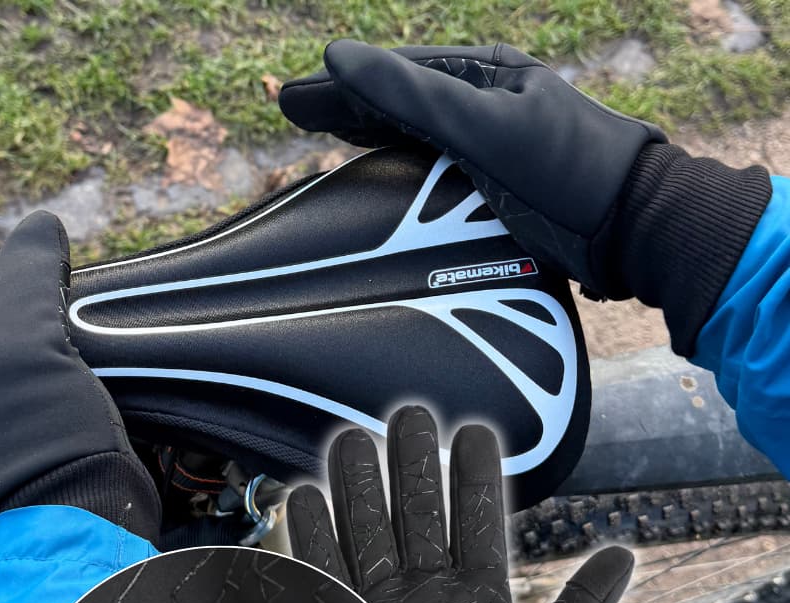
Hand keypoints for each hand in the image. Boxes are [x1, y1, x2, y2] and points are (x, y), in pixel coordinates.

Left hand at [0, 211, 160, 566]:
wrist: (86, 529)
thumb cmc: (36, 445)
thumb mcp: (23, 345)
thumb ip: (27, 277)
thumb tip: (40, 225)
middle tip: (29, 278)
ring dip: (25, 341)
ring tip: (60, 312)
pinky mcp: (22, 467)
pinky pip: (26, 406)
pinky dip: (47, 376)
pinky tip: (78, 358)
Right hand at [280, 40, 664, 298]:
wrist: (632, 226)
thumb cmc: (566, 169)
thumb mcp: (483, 124)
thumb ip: (411, 94)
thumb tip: (337, 57)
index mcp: (484, 75)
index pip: (393, 74)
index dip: (338, 86)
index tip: (289, 99)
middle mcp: (486, 104)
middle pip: (400, 100)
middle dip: (346, 107)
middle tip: (294, 115)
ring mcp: (492, 146)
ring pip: (416, 135)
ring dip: (371, 136)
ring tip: (330, 141)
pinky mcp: (499, 187)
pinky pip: (435, 169)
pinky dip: (402, 169)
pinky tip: (384, 180)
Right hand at [287, 404, 632, 602]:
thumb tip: (622, 550)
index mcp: (476, 596)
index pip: (476, 519)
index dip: (474, 475)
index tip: (472, 429)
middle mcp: (426, 593)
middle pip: (415, 514)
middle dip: (411, 465)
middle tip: (408, 412)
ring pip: (368, 532)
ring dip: (360, 488)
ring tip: (354, 438)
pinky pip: (327, 573)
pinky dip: (315, 537)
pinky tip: (307, 497)